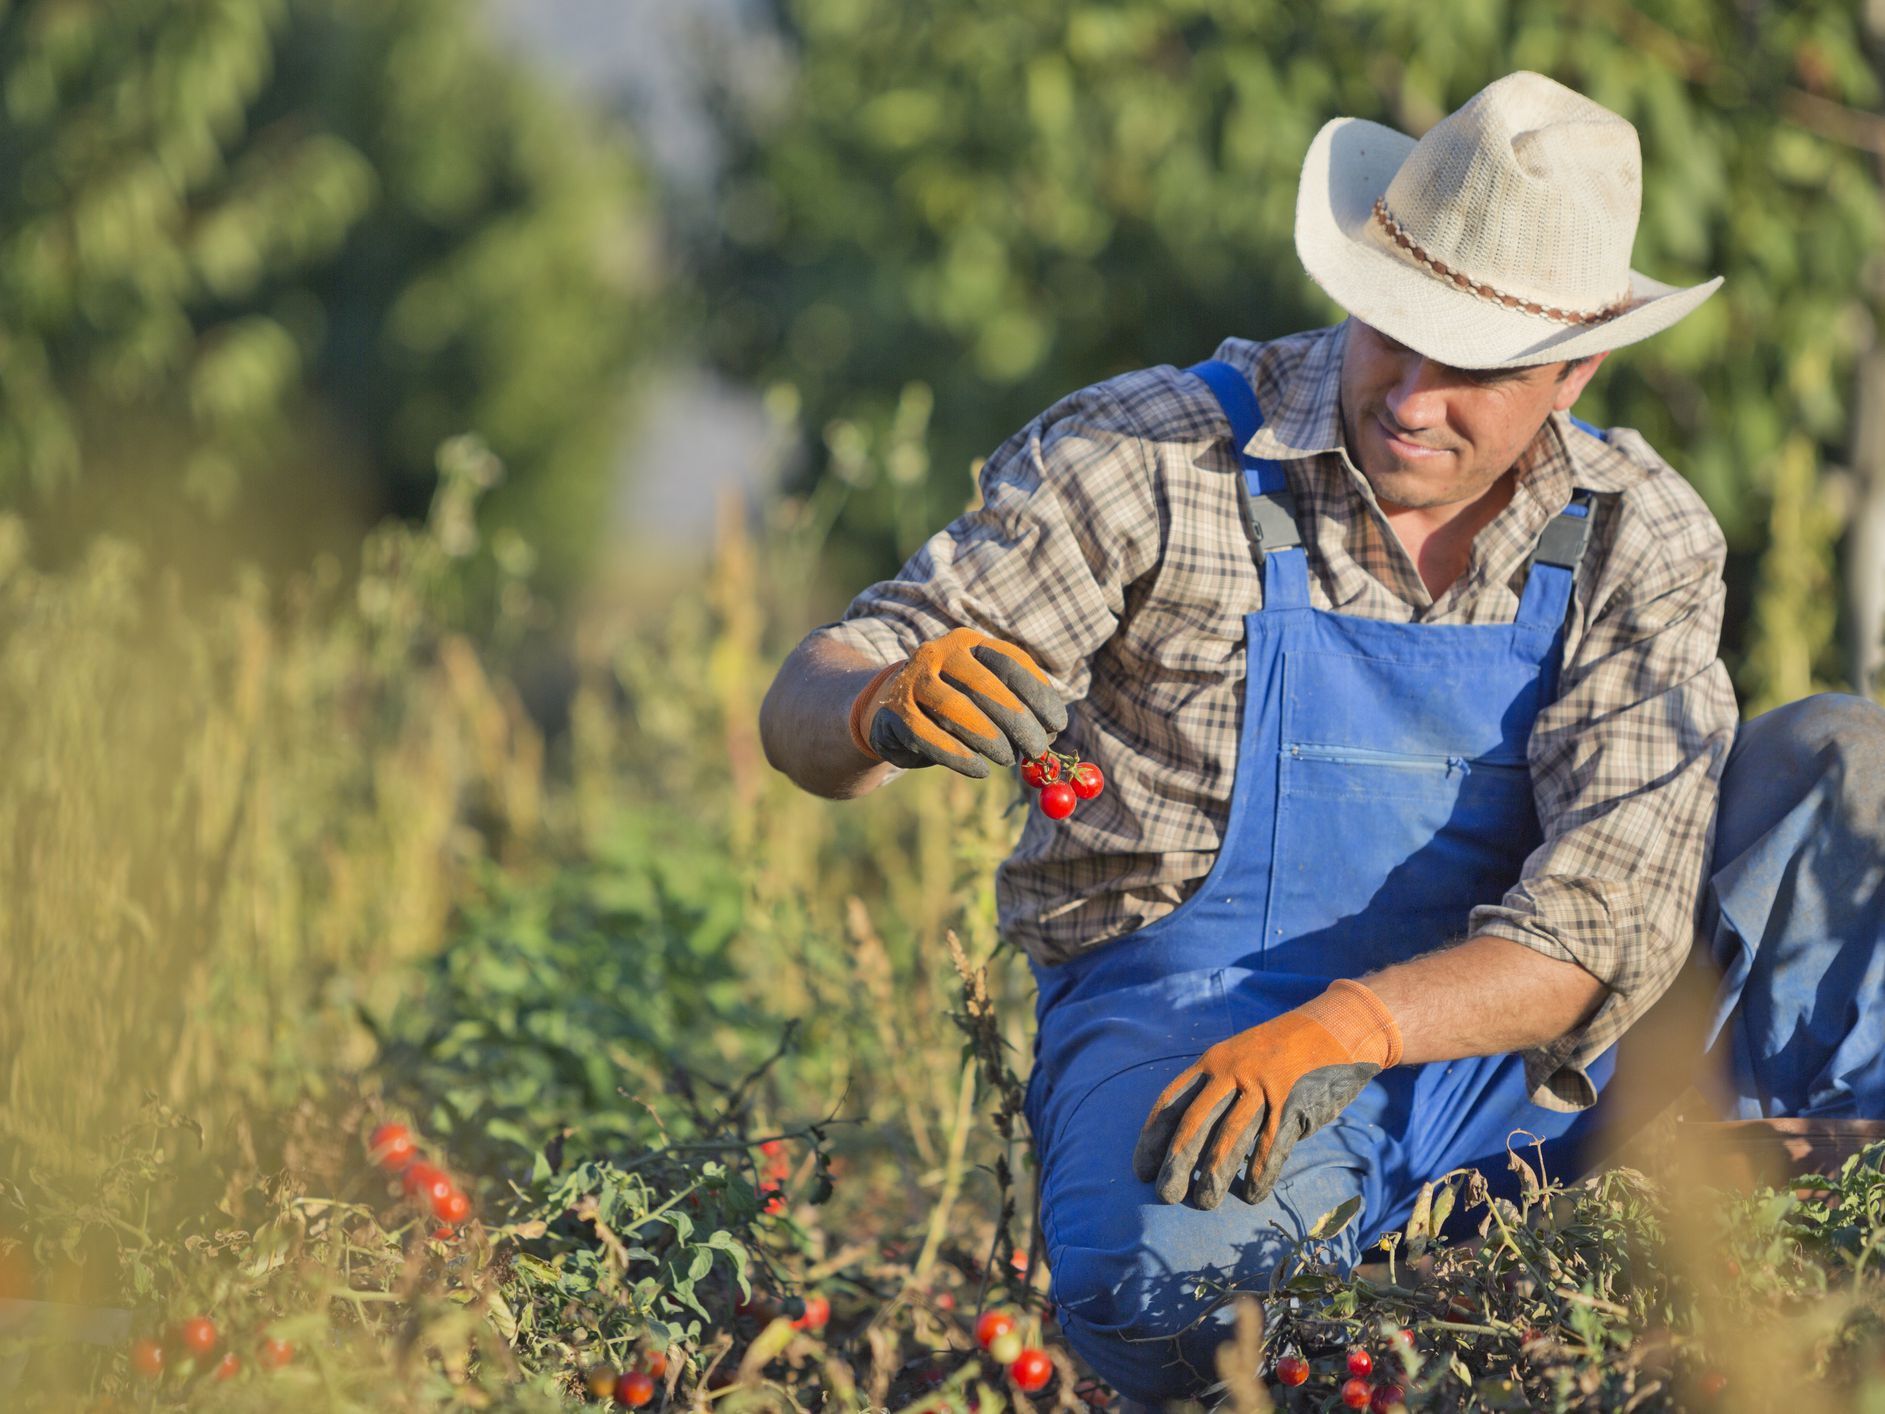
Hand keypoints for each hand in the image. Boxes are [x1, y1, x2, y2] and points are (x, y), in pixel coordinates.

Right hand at [848, 627, 1067, 777]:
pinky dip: (957, 756)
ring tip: (1008, 759)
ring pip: (954, 708)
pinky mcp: (893, 712)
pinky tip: (980, 770)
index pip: (1009, 662)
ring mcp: (912, 681)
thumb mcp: (986, 695)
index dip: (1037, 694)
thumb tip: (1051, 731)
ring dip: (988, 738)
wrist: (892, 708)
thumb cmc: (954, 702)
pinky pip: (927, 736)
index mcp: (968, 643)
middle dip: (1016, 720)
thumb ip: (1017, 705)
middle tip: (1038, 749)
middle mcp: (937, 653)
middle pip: (983, 685)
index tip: (1058, 724)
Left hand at [1131, 980, 1400, 1209]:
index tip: (1141, 1168)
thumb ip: (1215, 1089)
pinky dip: (1261, 1172)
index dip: (1153, 1138)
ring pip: (1231, 1137)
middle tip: (1165, 1195)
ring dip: (1215, 1175)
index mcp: (1212, 1062)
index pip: (1171, 1101)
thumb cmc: (1278, 1051)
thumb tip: (1186, 1137)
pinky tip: (1252, 1194)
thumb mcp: (1238, 1056)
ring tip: (1204, 1203)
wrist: (1333, 1027)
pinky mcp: (1293, 1103)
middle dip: (1177, 1162)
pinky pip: (1272, 1144)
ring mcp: (1263, 1088)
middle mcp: (1232, 1073)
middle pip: (1195, 1123)